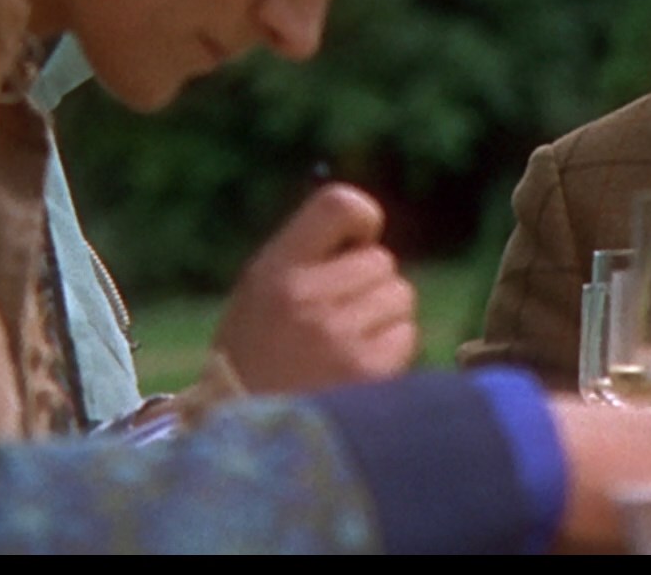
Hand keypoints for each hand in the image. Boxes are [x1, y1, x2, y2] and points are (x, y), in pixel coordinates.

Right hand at [206, 183, 417, 394]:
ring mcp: (339, 337)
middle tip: (339, 317)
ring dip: (384, 318)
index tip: (354, 244)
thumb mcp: (259, 295)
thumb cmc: (256, 360)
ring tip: (346, 345)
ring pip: (400, 296)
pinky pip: (406, 336)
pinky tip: (357, 369)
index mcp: (275, 271)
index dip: (361, 220)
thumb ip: (307, 257)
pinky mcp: (368, 374)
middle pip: (381, 260)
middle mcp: (306, 298)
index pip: (339, 204)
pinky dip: (392, 350)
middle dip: (370, 285)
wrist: (244, 445)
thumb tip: (370, 228)